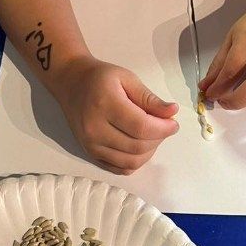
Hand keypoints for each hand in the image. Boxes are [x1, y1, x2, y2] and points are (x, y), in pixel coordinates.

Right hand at [55, 56, 179, 173]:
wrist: (71, 83)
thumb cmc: (101, 77)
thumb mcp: (127, 78)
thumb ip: (149, 98)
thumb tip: (172, 112)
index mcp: (105, 104)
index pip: (141, 127)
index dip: (163, 129)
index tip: (174, 123)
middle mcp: (95, 128)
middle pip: (137, 146)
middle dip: (159, 139)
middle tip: (164, 126)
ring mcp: (91, 144)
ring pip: (130, 162)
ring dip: (149, 152)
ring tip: (152, 135)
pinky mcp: (90, 153)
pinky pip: (119, 168)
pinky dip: (135, 161)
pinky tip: (139, 146)